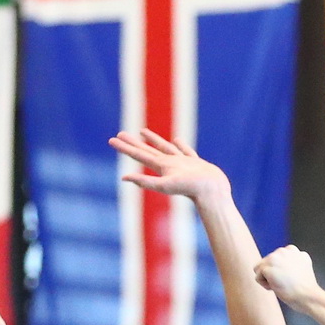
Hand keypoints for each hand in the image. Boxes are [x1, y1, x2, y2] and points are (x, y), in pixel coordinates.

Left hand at [109, 128, 228, 204]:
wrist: (213, 193)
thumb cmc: (190, 189)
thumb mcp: (165, 185)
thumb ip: (145, 182)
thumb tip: (123, 178)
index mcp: (161, 167)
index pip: (138, 155)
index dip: (125, 147)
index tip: (112, 139)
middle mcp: (169, 165)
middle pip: (146, 150)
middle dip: (132, 143)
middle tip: (119, 134)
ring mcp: (182, 164)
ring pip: (164, 148)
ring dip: (153, 140)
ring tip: (142, 132)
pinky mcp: (195, 164)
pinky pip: (185, 151)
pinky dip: (180, 145)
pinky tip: (176, 140)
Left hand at [253, 245, 318, 303]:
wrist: (307, 295)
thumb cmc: (306, 287)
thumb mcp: (303, 266)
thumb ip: (294, 260)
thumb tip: (284, 262)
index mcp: (292, 249)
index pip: (275, 258)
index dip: (280, 270)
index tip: (290, 278)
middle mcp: (282, 250)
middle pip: (266, 262)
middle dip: (272, 273)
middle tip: (286, 282)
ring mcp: (274, 258)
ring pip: (259, 269)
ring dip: (267, 278)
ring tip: (281, 284)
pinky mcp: (267, 268)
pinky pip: (257, 277)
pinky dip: (265, 285)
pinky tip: (277, 287)